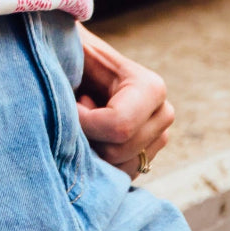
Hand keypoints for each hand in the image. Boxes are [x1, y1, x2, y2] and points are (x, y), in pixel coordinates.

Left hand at [75, 24, 173, 177]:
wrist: (76, 61)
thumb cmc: (69, 55)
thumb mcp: (69, 54)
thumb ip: (71, 69)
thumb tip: (76, 95)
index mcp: (149, 87)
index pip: (119, 126)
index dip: (84, 123)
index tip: (67, 106)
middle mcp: (162, 114)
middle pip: (119, 151)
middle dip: (87, 137)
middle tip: (75, 111)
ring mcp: (157, 137)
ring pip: (121, 168)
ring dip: (92, 150)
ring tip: (84, 120)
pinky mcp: (147, 154)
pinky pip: (122, 175)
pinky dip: (99, 163)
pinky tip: (91, 135)